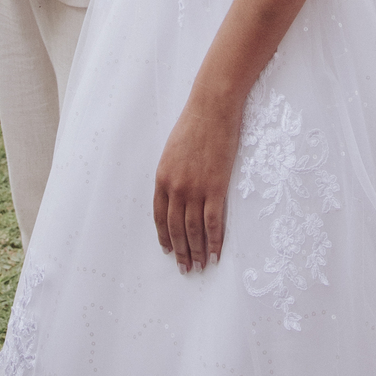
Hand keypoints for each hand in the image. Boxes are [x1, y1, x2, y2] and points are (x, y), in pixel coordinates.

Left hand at [154, 83, 243, 271]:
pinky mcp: (215, 188)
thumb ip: (172, 173)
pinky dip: (214, 242)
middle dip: (180, 252)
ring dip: (196, 252)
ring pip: (193, 230)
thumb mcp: (173, 150)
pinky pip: (213, 223)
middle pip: (175, 228)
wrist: (212, 107)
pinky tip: (216, 254)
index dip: (164, 237)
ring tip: (200, 267)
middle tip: (185, 268)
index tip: (168, 251)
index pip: (159, 217)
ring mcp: (195, 189)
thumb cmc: (194, 123)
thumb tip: (176, 192)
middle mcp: (175, 188)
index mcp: (162, 178)